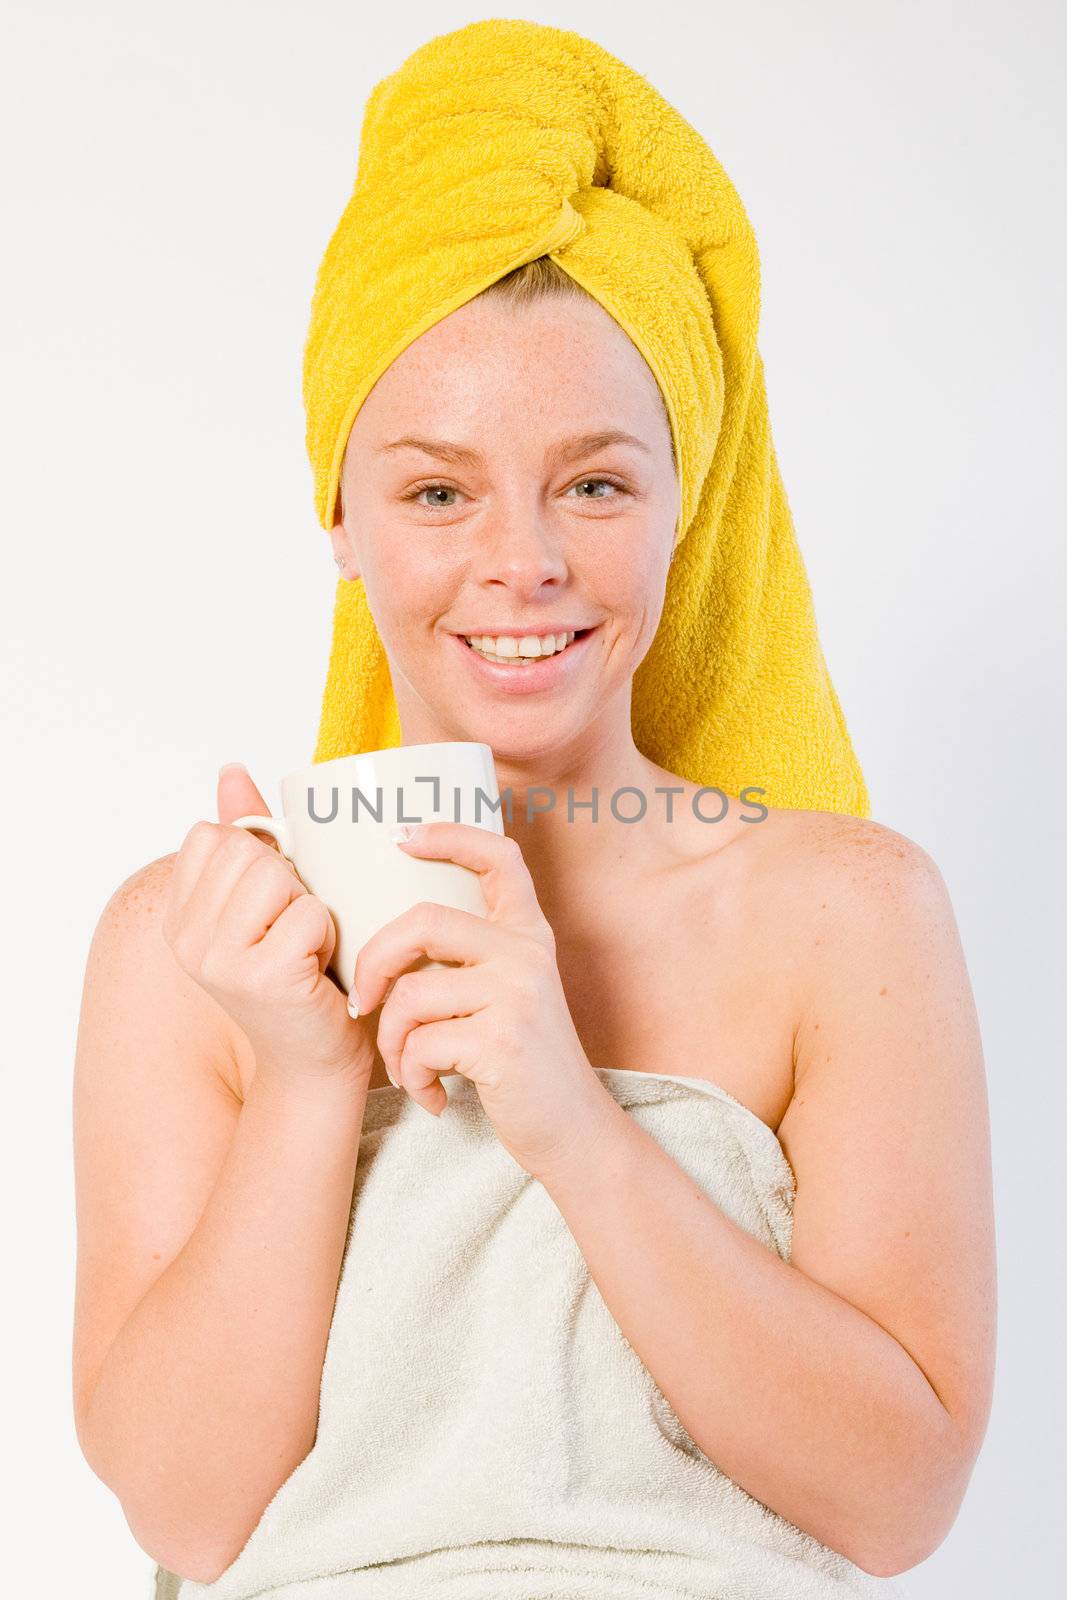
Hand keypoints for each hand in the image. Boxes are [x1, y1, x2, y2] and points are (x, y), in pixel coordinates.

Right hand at [161, 764, 373, 1089]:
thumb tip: (232, 769)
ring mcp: (217, 960)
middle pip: (249, 851)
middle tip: (294, 934)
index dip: (261, 858)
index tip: (272, 908)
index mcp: (179, 916)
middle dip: (290, 882)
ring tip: (306, 949)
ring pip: (277, 876)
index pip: (215, 836)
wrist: (317, 1062)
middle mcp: (185, 939)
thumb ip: (247, 836)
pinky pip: (308, 913)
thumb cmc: (301, 977)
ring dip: (309, 906)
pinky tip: (318, 969)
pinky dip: (326, 934)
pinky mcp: (260, 977)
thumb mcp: (267, 902)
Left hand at [350, 821, 615, 1179]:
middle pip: (422, 921)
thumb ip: (470, 962)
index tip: (404, 837)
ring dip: (392, 1043)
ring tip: (409, 1071)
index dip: (451, 835)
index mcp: (528, 935)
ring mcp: (518, 995)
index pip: (499, 857)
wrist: (573, 1132)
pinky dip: (413, 1078)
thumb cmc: (525, 1069)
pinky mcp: (502, 1041)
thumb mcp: (510, 998)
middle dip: (373, 964)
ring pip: (410, 995)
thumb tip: (390, 943)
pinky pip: (420, 1046)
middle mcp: (526, 954)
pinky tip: (434, 1097)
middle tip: (361, 1004)